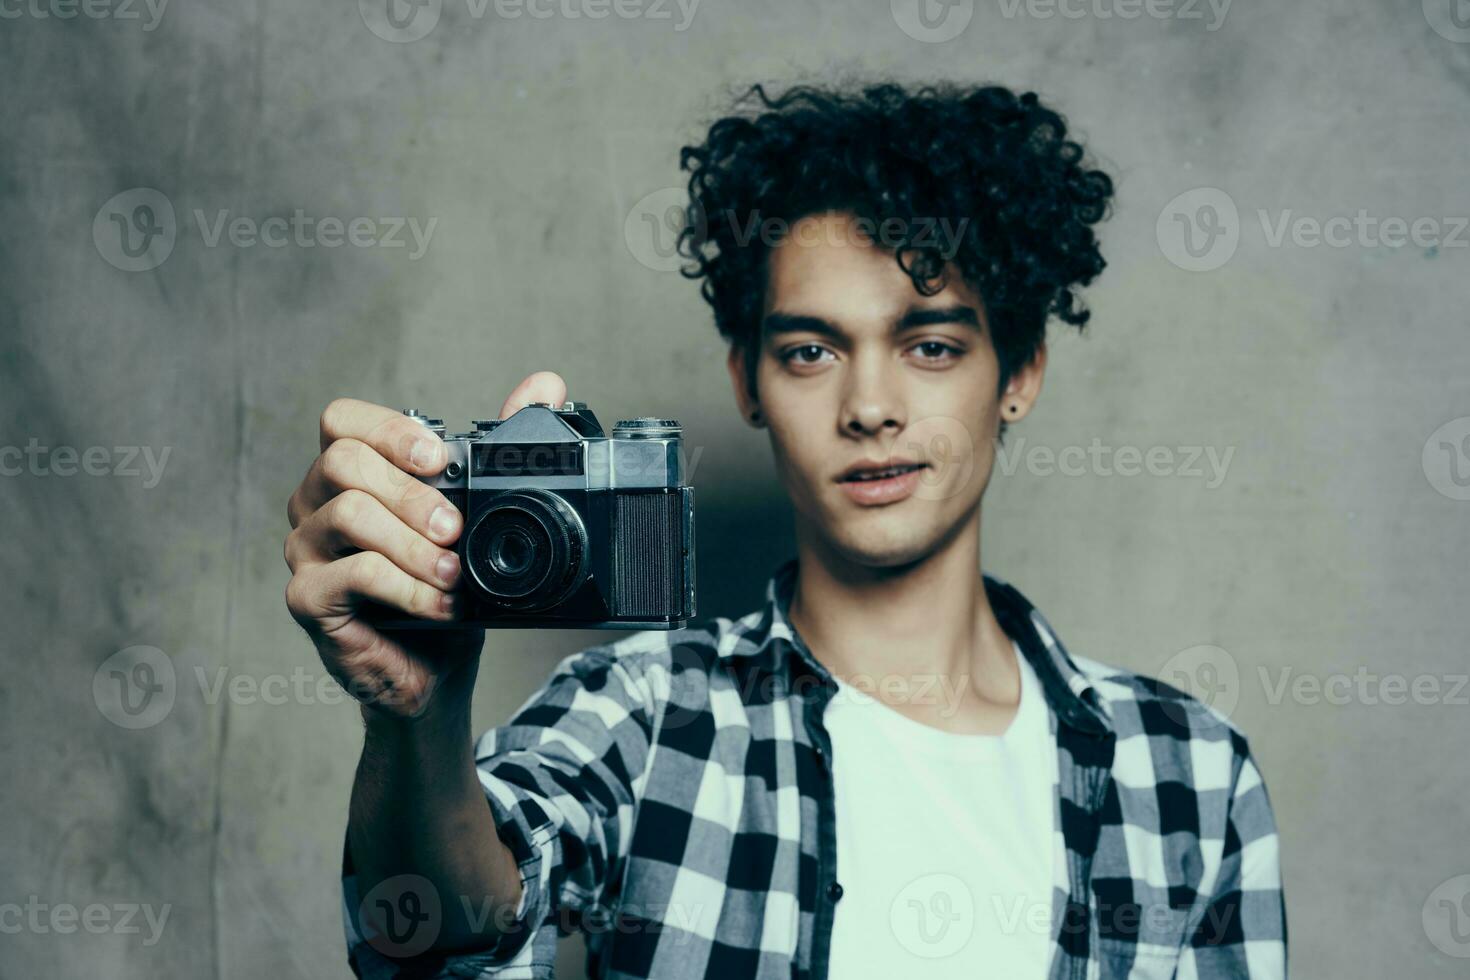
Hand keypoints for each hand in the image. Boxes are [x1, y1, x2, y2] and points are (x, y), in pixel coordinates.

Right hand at [284, 371, 568, 718]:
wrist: (433, 670)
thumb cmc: (445, 589)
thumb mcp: (478, 517)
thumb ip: (498, 448)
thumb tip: (544, 386)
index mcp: (351, 473)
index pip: (343, 421)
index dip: (391, 431)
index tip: (441, 460)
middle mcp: (317, 502)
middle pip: (344, 460)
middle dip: (414, 493)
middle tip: (457, 530)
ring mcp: (305, 549)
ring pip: (349, 513)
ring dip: (415, 544)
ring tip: (453, 574)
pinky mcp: (307, 597)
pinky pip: (352, 573)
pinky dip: (407, 587)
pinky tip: (439, 605)